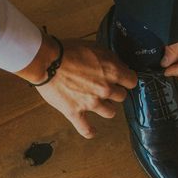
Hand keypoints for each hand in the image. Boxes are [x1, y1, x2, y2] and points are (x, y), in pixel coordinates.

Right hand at [17, 35, 136, 138]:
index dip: (126, 79)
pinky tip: (92, 131)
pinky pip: (86, 128)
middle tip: (106, 88)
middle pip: (121, 97)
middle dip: (115, 92)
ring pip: (110, 112)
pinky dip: (90, 131)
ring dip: (106, 108)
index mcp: (111, 72)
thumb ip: (110, 58)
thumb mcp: (94, 46)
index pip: (131, 81)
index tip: (121, 79)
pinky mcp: (75, 112)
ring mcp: (90, 103)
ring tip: (99, 103)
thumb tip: (119, 66)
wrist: (46, 61)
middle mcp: (105, 89)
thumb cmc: (67, 51)